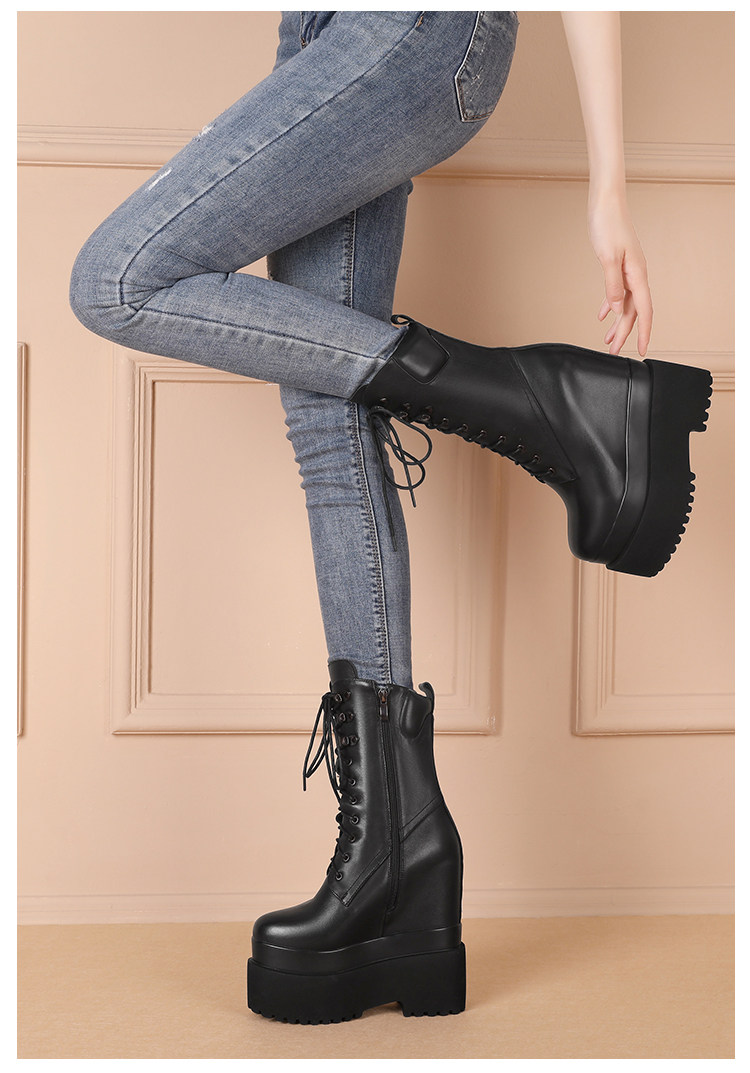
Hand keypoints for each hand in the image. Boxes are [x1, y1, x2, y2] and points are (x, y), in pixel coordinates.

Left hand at [587, 189, 652, 356]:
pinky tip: (603, 315)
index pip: (644, 311)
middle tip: (614, 353)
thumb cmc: (608, 225)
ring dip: (618, 323)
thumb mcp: (608, 257)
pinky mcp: (618, 265)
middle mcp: (636, 274)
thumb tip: (618, 309)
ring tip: (608, 340)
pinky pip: (618, 292)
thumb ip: (613, 285)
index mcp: (638, 274)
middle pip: (634, 311)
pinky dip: (611, 306)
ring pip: (625, 304)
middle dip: (625, 334)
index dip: (643, 332)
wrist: (606, 203)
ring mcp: (628, 270)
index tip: (642, 351)